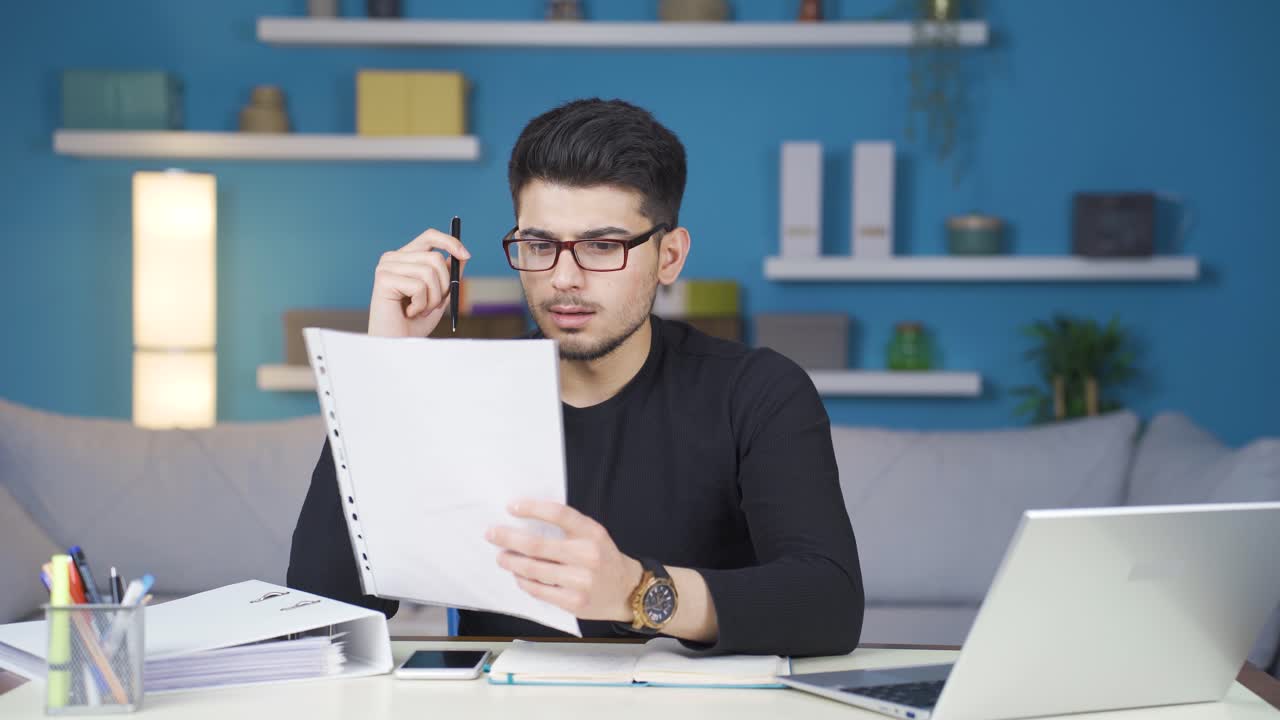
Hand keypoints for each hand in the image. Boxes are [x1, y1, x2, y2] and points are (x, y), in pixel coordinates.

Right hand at [367, 228, 470, 337]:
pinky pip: (418, 286)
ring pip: (429, 272)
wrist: (396, 344)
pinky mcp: (383, 279)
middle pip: (435, 257)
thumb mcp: (439, 296)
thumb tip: (463, 255)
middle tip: (434, 304)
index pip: (430, 236)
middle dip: (444, 285)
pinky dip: (421, 304)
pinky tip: (409, 313)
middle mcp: (393, 258)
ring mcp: (386, 267)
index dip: (450, 242)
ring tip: (420, 311)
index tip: (466, 255)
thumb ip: (448, 276)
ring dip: (433, 298)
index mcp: (405, 258)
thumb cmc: (414, 323)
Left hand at [487, 500, 642, 622]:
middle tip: (492, 534)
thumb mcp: (594, 535)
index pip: (558, 514)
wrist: (626, 590)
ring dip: (512, 562)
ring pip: (533, 570)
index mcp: (592, 532)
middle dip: (508, 538)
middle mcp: (587, 555)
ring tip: (502, 557)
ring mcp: (580, 581)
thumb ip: (568, 528)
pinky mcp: (574, 602)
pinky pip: (539, 590)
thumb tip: (526, 522)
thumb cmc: (603, 558)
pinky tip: (518, 575)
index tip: (511, 507)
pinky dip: (524, 581)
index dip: (532, 508)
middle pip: (537, 545)